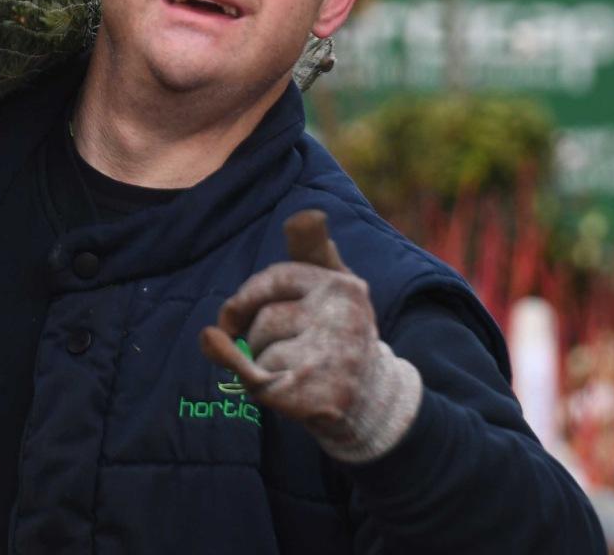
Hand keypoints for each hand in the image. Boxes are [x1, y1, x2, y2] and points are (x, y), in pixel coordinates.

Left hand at [199, 210, 421, 462]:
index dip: (248, 297)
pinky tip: (265, 386)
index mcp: (344, 287)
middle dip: (260, 337)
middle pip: (262, 319)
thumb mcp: (331, 283)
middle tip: (293, 349)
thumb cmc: (337, 331)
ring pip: (260, 353)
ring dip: (264, 365)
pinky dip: (251, 383)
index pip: (274, 278)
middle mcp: (344, 321)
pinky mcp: (318, 397)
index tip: (243, 313)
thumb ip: (311, 248)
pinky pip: (257, 382)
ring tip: (298, 370)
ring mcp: (333, 361)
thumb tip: (306, 215)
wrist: (370, 399)